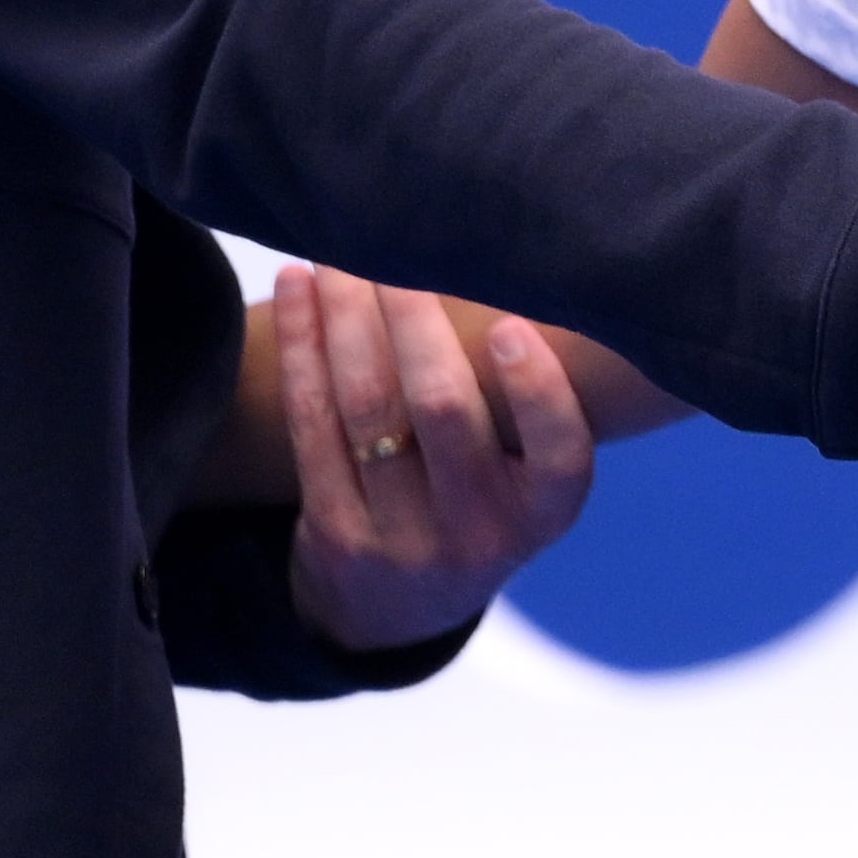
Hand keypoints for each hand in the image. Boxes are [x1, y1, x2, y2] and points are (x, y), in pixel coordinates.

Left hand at [269, 263, 599, 651]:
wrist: (397, 614)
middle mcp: (480, 531)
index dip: (538, 393)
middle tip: (397, 242)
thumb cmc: (476, 505)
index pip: (560, 454)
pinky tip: (298, 290)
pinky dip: (303, 346)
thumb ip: (523, 401)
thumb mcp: (524, 481)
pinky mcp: (334, 531)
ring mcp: (401, 538)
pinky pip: (312, 422)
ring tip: (339, 253)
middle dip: (414, 318)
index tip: (511, 327)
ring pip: (368, 406)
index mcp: (543, 511)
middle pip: (442, 410)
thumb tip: (506, 259)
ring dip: (348, 317)